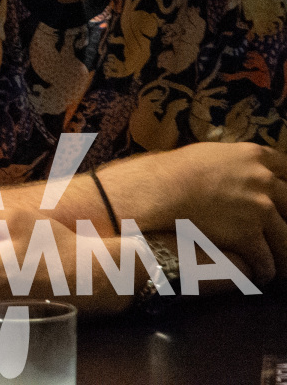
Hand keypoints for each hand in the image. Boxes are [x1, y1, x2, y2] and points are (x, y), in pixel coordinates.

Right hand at [103, 143, 286, 282]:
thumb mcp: (208, 155)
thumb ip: (232, 164)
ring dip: (283, 252)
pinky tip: (260, 274)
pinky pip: (266, 261)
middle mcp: (263, 180)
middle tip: (281, 232)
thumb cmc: (171, 170)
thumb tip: (236, 174)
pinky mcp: (249, 236)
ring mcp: (259, 209)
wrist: (156, 191)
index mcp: (253, 155)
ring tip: (279, 263)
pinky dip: (264, 270)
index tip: (285, 198)